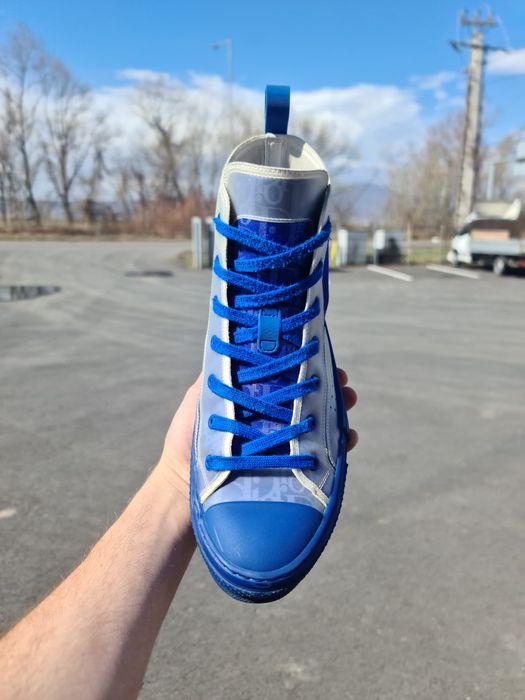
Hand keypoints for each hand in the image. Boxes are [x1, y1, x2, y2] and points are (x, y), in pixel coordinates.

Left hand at [156, 369, 357, 499]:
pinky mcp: (286, 472)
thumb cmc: (187, 441)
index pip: (288, 379)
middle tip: (345, 386)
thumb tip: (239, 343)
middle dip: (332, 390)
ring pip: (319, 426)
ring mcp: (281, 446)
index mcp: (256, 402)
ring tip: (349, 406)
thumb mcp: (200, 399)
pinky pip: (319, 459)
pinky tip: (347, 441)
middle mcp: (272, 422)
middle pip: (310, 401)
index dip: (308, 367)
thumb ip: (219, 376)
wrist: (182, 488)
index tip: (323, 358)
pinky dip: (338, 449)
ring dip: (339, 415)